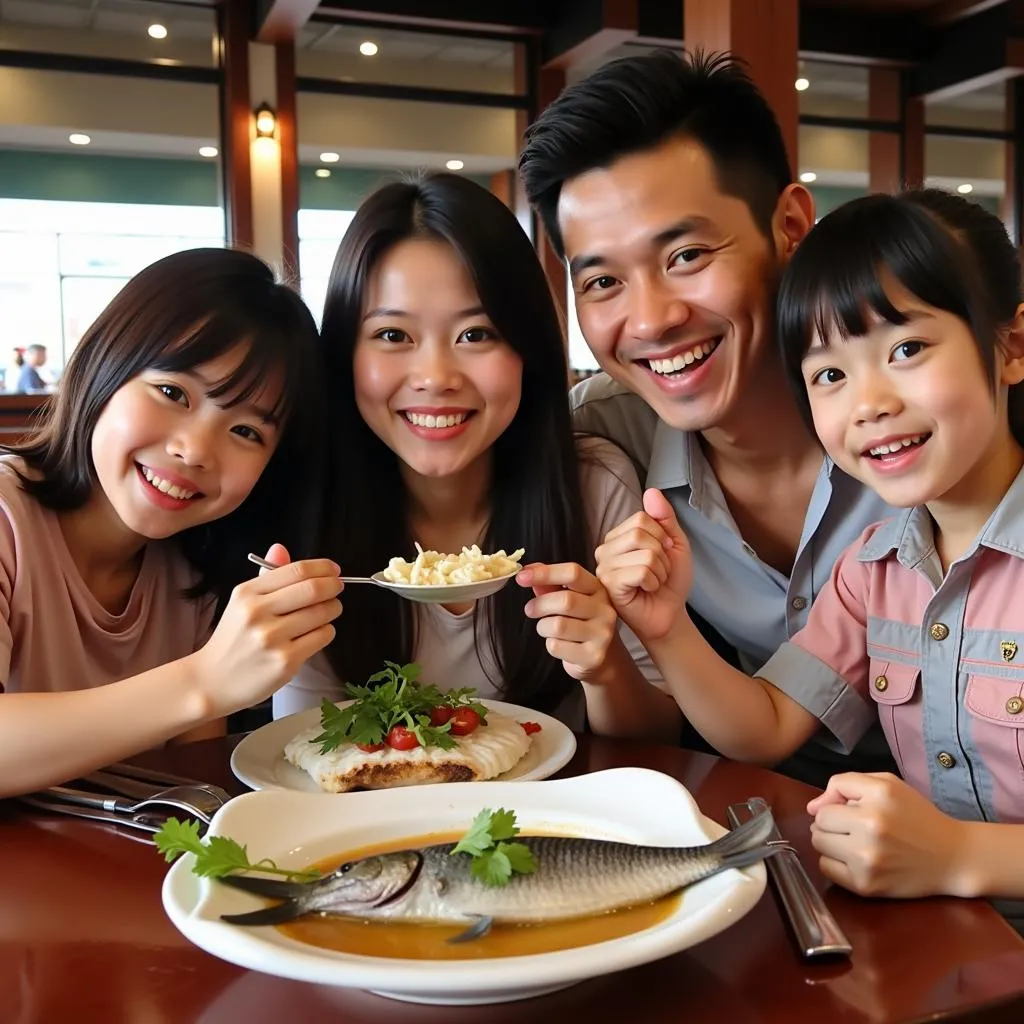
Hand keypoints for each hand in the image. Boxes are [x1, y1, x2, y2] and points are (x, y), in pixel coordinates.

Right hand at [189, 543, 342, 716]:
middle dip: (333, 586)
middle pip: (312, 590)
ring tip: (329, 610)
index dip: (322, 568)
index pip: (296, 571)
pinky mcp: (285, 662)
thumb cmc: (233, 639)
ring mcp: (272, 639)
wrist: (212, 681)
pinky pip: (321, 637)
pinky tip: (317, 633)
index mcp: (247, 593)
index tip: (334, 570)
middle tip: (338, 588)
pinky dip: (326, 631)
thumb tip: (281, 548)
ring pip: (321, 614)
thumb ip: (267, 577)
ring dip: (333, 608)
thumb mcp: (242, 603)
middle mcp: (258, 613)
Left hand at [517, 562, 617, 680]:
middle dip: (540, 605)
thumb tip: (528, 571)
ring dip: (543, 627)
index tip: (522, 576)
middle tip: (530, 609)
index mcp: (598, 589)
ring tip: (547, 628)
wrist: (602, 658)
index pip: (573, 573)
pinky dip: (550, 645)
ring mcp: (602, 634)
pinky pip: (557, 647)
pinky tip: (560, 644)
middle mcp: (605, 609)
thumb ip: (549, 585)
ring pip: (558, 626)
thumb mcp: (568, 599)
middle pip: (566, 600)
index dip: (545, 573)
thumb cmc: (580, 623)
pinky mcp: (593, 656)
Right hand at [595, 488, 691, 642]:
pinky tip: (647, 590)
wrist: (669, 613)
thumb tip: (651, 491)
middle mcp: (606, 549)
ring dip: (660, 571)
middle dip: (662, 554)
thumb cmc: (669, 581)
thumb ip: (664, 518)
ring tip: (653, 582)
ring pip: (645, 553)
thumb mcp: (674, 543)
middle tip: (659, 571)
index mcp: (618, 536)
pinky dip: (654, 582)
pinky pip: (642, 571)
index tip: (664, 554)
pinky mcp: (609, 585)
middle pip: (641, 533)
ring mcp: (604, 567)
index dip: (662, 536)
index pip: (642, 518)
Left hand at [807, 772, 968, 897]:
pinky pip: (826, 869)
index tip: (852, 811)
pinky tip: (857, 861)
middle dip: (831, 825)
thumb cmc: (916, 816)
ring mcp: (867, 858)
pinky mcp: (866, 884)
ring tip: (855, 844)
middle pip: (818, 824)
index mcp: (878, 796)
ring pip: (818, 845)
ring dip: (832, 844)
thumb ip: (845, 785)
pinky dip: (836, 865)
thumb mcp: (886, 785)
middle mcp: (871, 826)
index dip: (835, 806)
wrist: (953, 857)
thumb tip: (811, 807)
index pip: (826, 801)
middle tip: (853, 829)